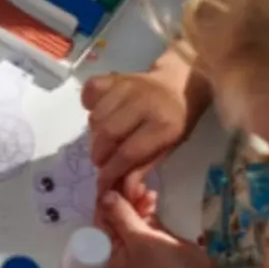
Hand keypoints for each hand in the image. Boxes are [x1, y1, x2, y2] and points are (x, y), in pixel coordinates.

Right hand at [83, 68, 193, 195]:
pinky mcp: (114, 76)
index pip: (129, 153)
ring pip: (96, 116)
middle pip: (108, 133)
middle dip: (99, 154)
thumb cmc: (176, 120)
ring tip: (103, 141)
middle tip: (101, 161)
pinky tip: (98, 112)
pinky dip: (89, 104)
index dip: (112, 171)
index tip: (103, 182)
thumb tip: (124, 190)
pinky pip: (90, 91)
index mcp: (164, 125)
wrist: (179, 84)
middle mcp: (144, 102)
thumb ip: (144, 166)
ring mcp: (127, 86)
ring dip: (94, 135)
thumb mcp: (168, 147)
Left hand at [96, 190, 205, 267]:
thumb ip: (121, 216)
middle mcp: (121, 249)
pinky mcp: (157, 240)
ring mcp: (140, 245)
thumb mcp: (140, 241)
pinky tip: (152, 195)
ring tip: (143, 187)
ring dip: (134, 201)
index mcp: (109, 255)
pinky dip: (147, 207)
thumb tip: (104, 194)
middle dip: (120, 198)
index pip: (99, 222)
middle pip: (114, 218)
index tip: (109, 179)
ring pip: (131, 216)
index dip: (104, 201)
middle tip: (129, 180)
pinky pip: (146, 220)